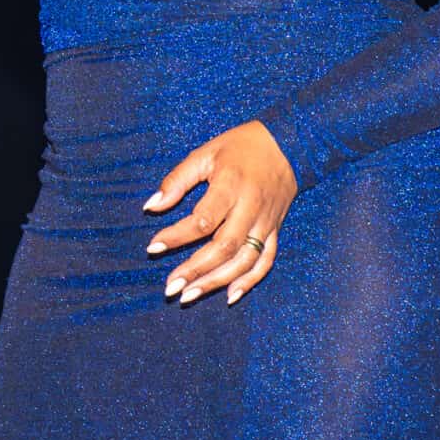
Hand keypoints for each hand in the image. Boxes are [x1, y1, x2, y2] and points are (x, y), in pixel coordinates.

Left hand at [143, 121, 297, 305]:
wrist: (288, 144)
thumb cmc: (240, 147)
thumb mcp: (205, 154)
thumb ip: (177, 181)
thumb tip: (151, 207)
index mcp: (231, 185)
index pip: (202, 220)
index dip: (176, 236)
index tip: (153, 247)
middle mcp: (251, 207)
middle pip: (224, 247)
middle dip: (195, 270)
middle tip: (170, 288)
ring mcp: (266, 222)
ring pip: (243, 260)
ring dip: (216, 281)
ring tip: (189, 295)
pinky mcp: (275, 230)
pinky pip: (265, 261)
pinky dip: (249, 281)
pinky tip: (230, 296)